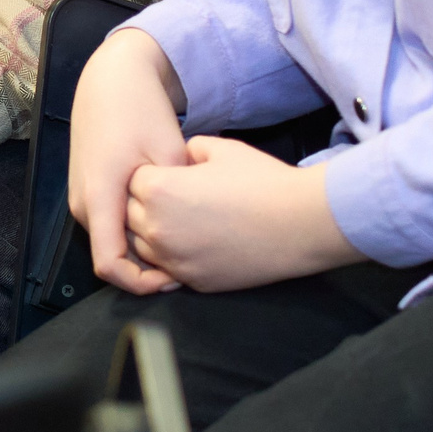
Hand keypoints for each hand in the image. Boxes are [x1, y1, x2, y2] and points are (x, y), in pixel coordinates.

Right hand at [67, 31, 190, 295]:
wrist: (111, 79)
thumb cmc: (139, 110)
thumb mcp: (169, 153)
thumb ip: (174, 198)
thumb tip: (186, 234)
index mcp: (98, 197)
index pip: (109, 265)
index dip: (140, 285)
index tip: (174, 280)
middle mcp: (81, 204)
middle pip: (111, 256)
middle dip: (147, 267)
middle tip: (189, 259)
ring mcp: (80, 197)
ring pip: (111, 240)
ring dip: (141, 247)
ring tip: (179, 237)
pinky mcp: (86, 190)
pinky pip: (109, 224)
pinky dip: (133, 230)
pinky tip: (162, 217)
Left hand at [126, 136, 358, 291]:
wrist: (300, 224)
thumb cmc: (262, 181)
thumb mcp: (220, 149)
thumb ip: (188, 149)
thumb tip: (180, 157)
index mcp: (158, 190)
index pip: (133, 181)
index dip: (152, 174)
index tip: (173, 174)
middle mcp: (157, 228)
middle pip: (132, 214)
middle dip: (148, 204)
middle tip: (178, 197)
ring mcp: (174, 260)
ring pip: (144, 246)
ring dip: (155, 233)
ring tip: (185, 220)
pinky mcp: (193, 281)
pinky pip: (168, 269)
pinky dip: (174, 257)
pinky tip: (196, 243)